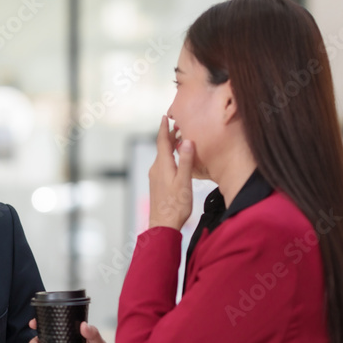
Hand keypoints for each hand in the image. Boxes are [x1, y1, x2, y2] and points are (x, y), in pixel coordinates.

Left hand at [148, 115, 193, 229]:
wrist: (163, 225)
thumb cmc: (175, 205)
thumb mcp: (184, 182)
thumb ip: (186, 161)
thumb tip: (187, 141)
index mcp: (162, 165)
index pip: (161, 141)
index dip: (164, 128)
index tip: (165, 116)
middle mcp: (156, 169)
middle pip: (162, 147)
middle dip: (168, 135)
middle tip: (177, 125)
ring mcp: (155, 177)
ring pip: (162, 156)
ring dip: (170, 147)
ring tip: (179, 140)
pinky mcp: (157, 184)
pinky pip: (162, 165)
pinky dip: (169, 157)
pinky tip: (176, 161)